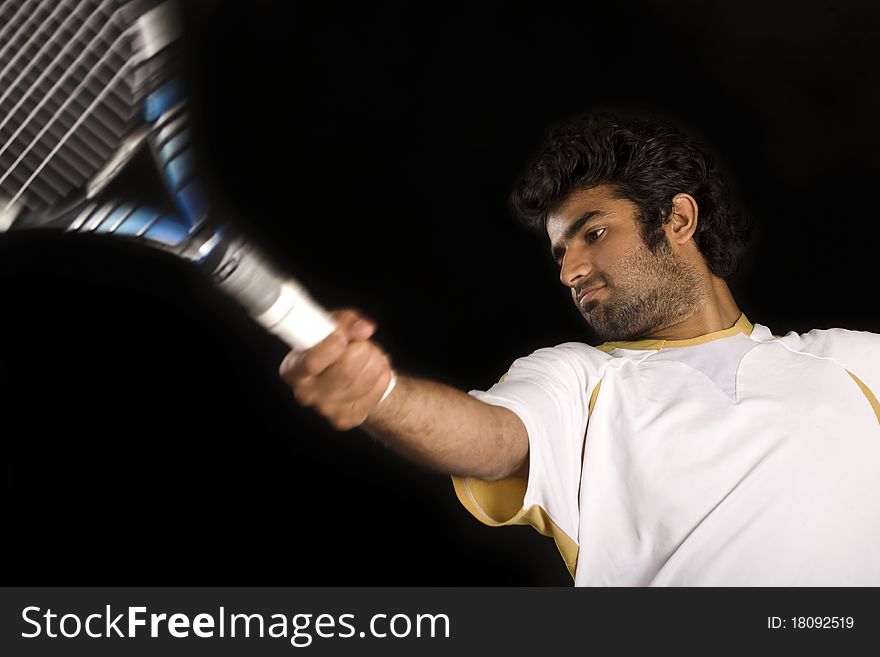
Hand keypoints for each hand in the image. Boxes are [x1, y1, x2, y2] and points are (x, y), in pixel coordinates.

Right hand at [278, 309, 394, 429]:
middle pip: (346, 370)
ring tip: (372, 355)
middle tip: (364, 344)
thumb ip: (347, 322)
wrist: (346, 376)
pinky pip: (375, 393)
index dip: (333, 346)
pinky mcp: (345, 419)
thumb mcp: (334, 325)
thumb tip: (364, 329)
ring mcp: (325, 410)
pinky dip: (382, 376)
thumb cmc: (334, 346)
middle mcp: (305, 393)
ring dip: (376, 360)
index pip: (312, 361)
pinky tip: (377, 370)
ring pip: (365, 380)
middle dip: (363, 350)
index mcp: (293, 368)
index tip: (344, 337)